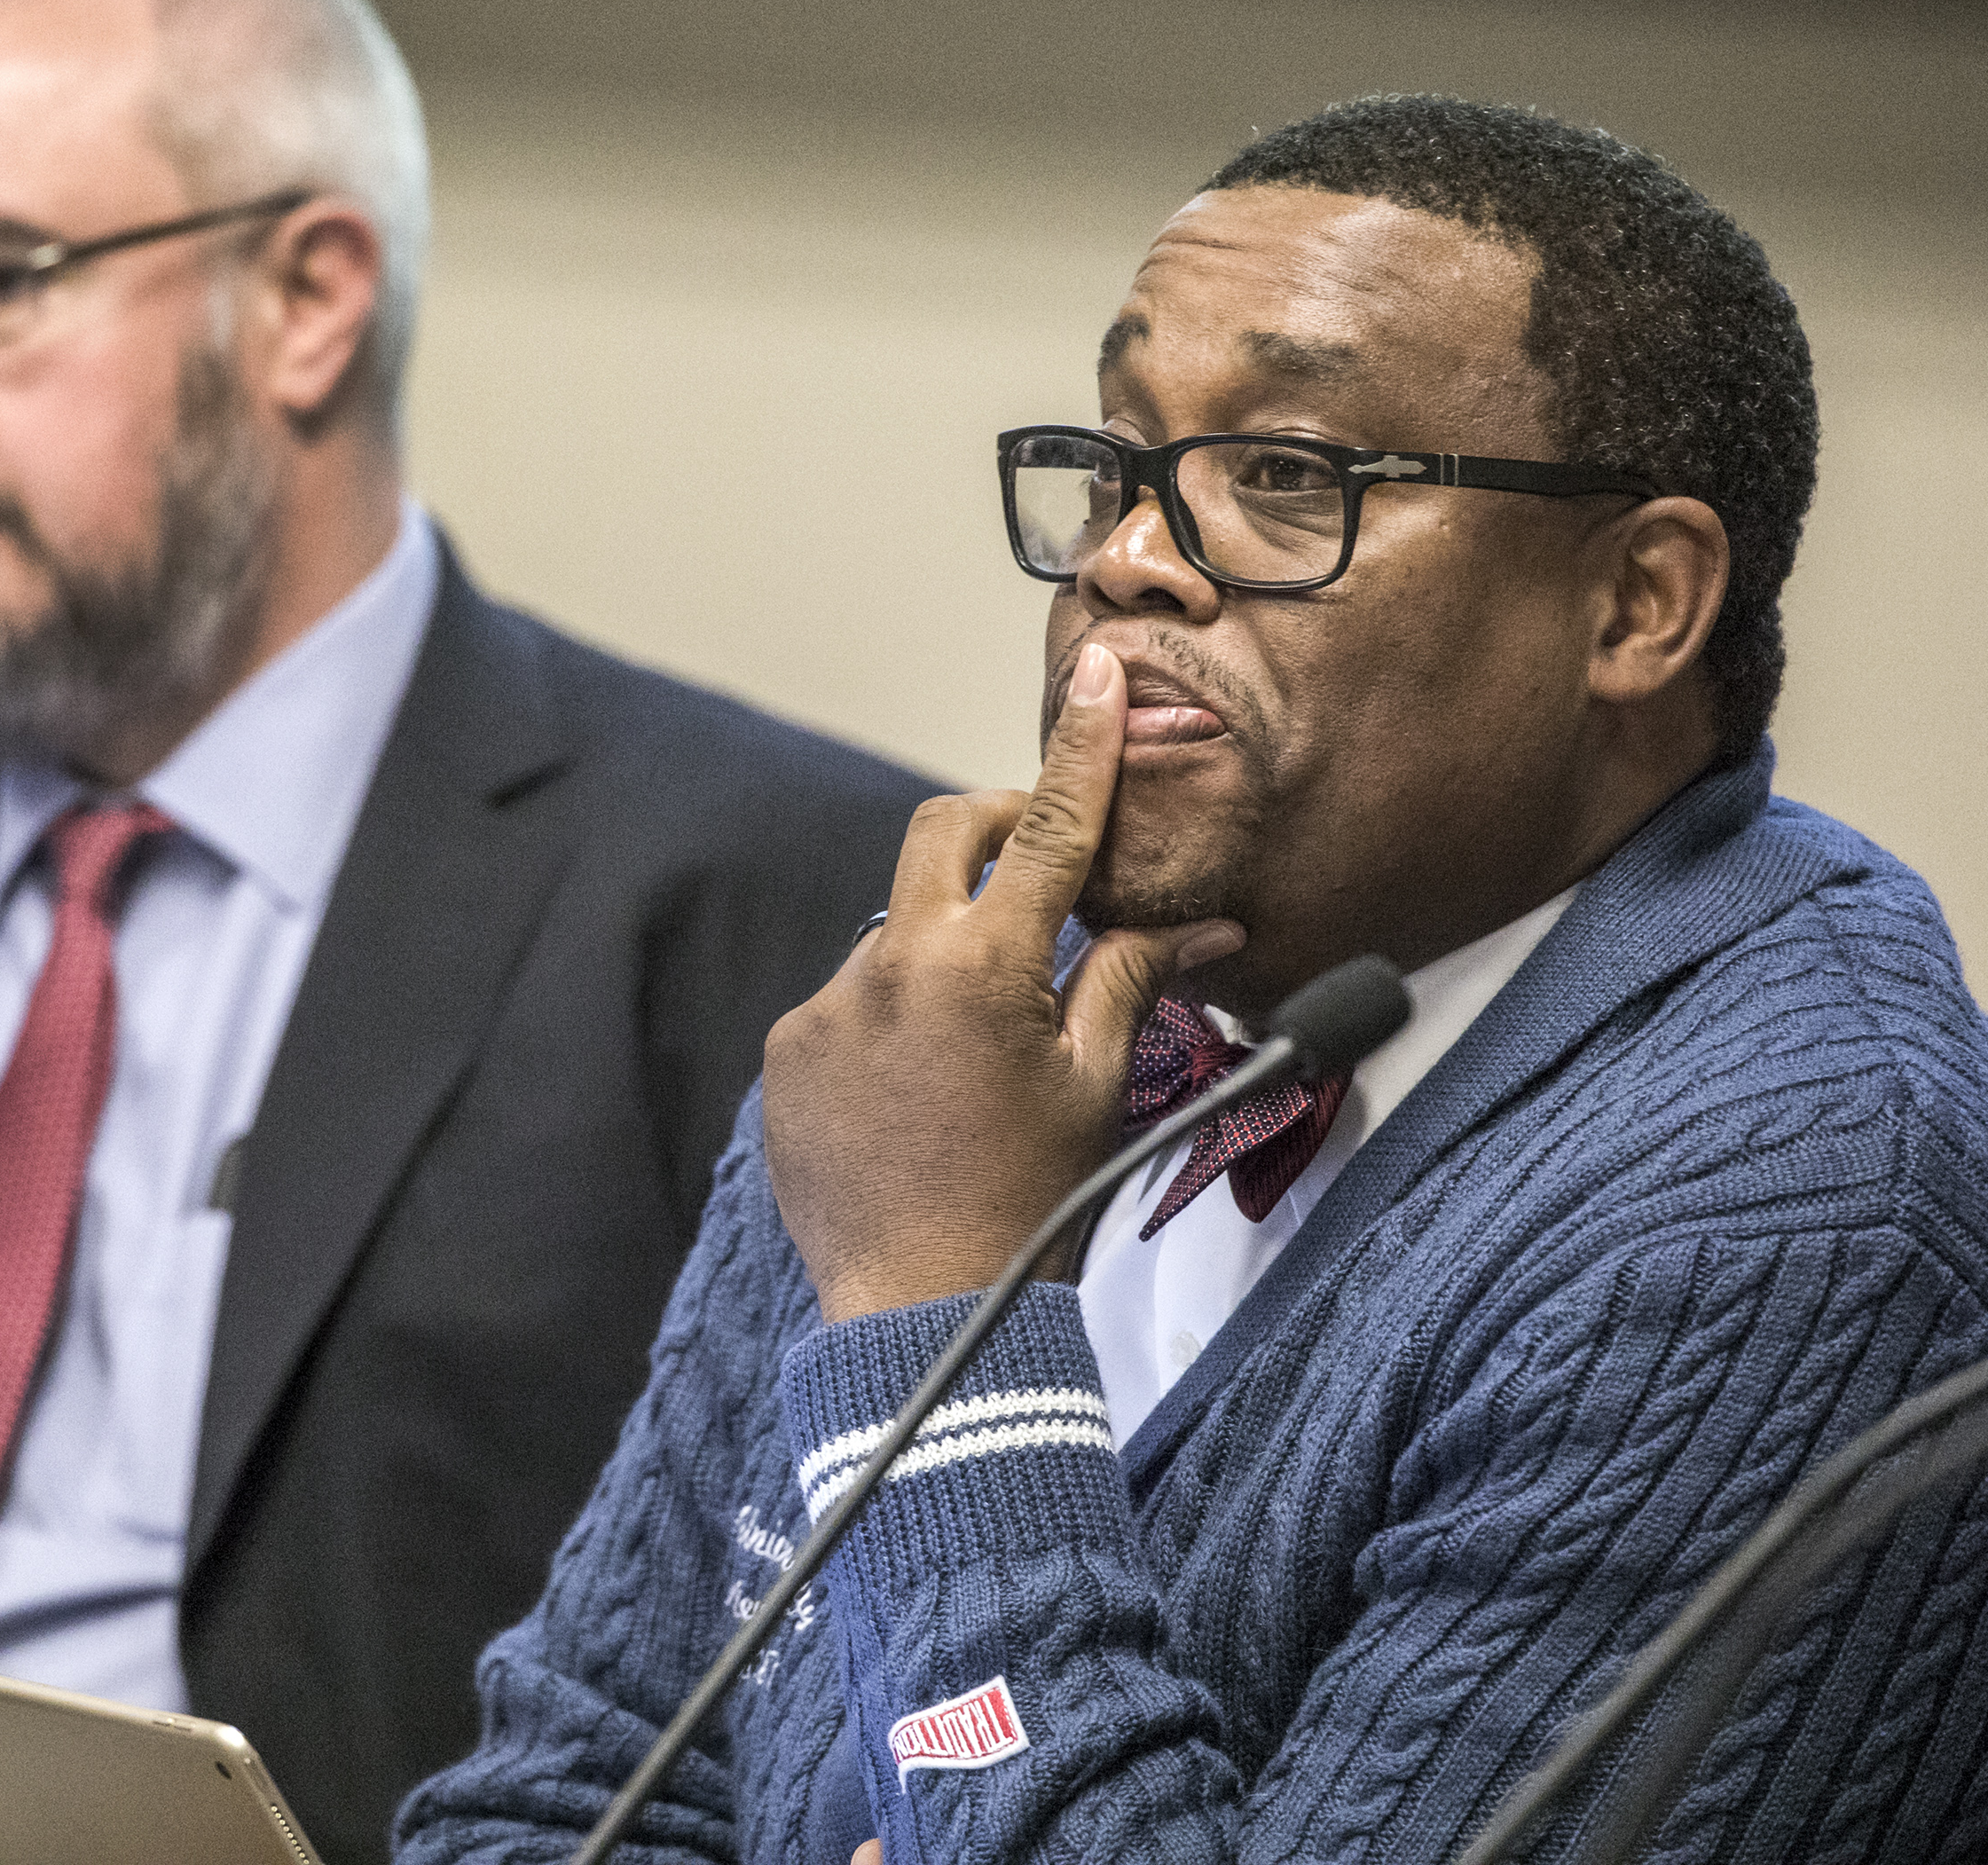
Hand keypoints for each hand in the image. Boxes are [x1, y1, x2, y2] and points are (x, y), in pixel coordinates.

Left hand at [763, 642, 1242, 1320]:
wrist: (924, 1315)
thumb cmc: (1031, 1206)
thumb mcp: (1098, 1085)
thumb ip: (1131, 980)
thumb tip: (1201, 921)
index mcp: (980, 966)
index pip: (1045, 826)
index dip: (1078, 745)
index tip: (1092, 672)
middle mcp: (889, 967)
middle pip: (941, 835)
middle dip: (994, 825)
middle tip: (1041, 864)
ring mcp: (828, 1008)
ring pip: (899, 929)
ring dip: (947, 951)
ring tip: (986, 1044)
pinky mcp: (787, 1053)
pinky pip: (851, 1000)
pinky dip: (896, 1016)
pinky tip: (928, 1091)